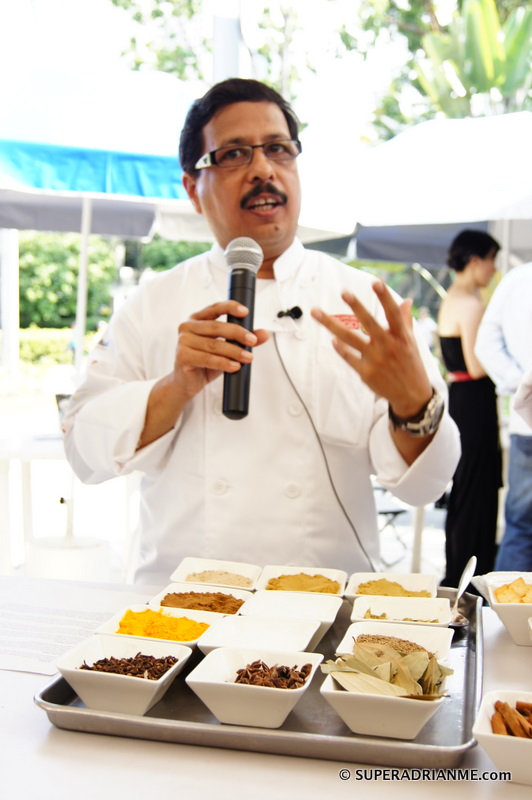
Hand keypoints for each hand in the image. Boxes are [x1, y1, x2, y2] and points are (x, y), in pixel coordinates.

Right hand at [174, 300, 268, 400]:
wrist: (187, 382)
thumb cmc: (205, 362)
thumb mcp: (226, 348)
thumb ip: (243, 339)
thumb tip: (264, 334)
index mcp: (197, 319)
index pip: (215, 308)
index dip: (230, 307)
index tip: (245, 312)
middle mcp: (188, 327)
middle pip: (216, 327)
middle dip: (238, 333)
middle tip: (253, 341)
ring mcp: (183, 341)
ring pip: (214, 344)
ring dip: (234, 351)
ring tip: (248, 357)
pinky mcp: (183, 356)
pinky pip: (207, 359)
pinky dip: (223, 363)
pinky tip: (234, 366)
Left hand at [311, 281, 431, 416]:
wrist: (411, 395)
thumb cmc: (411, 364)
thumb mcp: (411, 342)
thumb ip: (405, 320)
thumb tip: (407, 300)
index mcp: (401, 336)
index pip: (393, 313)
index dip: (385, 297)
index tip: (376, 282)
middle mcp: (388, 346)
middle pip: (369, 323)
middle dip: (357, 307)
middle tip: (344, 292)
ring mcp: (376, 359)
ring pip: (350, 339)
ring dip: (332, 325)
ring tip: (316, 312)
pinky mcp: (366, 373)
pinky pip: (349, 358)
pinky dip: (341, 349)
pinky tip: (332, 340)